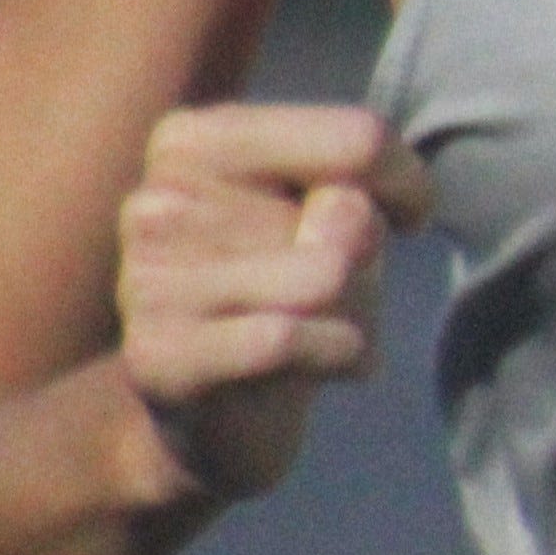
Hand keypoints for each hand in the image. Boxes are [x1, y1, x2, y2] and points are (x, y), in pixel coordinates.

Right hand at [111, 102, 432, 506]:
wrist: (215, 418)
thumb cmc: (288, 292)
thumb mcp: (338, 216)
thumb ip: (354, 190)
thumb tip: (339, 213)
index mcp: (192, 140)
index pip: (357, 137)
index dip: (408, 182)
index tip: (408, 213)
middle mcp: (157, 200)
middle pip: (349, 213)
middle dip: (367, 263)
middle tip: (328, 298)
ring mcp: (147, 279)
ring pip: (329, 277)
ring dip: (357, 316)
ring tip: (321, 333)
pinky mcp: (158, 355)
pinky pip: (289, 337)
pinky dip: (336, 357)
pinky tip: (317, 370)